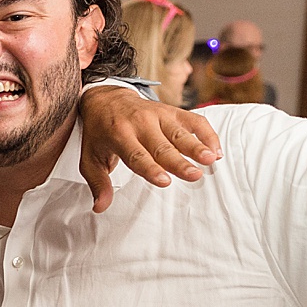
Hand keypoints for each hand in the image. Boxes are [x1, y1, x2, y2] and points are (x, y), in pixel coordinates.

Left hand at [77, 86, 220, 210]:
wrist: (106, 99)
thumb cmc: (100, 134)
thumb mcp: (90, 158)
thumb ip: (98, 183)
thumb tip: (100, 207)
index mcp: (119, 134)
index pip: (136, 154)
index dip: (151, 168)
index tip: (165, 181)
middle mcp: (140, 123)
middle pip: (162, 146)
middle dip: (179, 161)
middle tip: (195, 175)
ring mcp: (158, 115)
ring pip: (180, 133)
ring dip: (197, 146)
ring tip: (211, 160)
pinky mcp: (172, 111)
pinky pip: (193, 120)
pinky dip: (207, 133)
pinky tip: (216, 150)